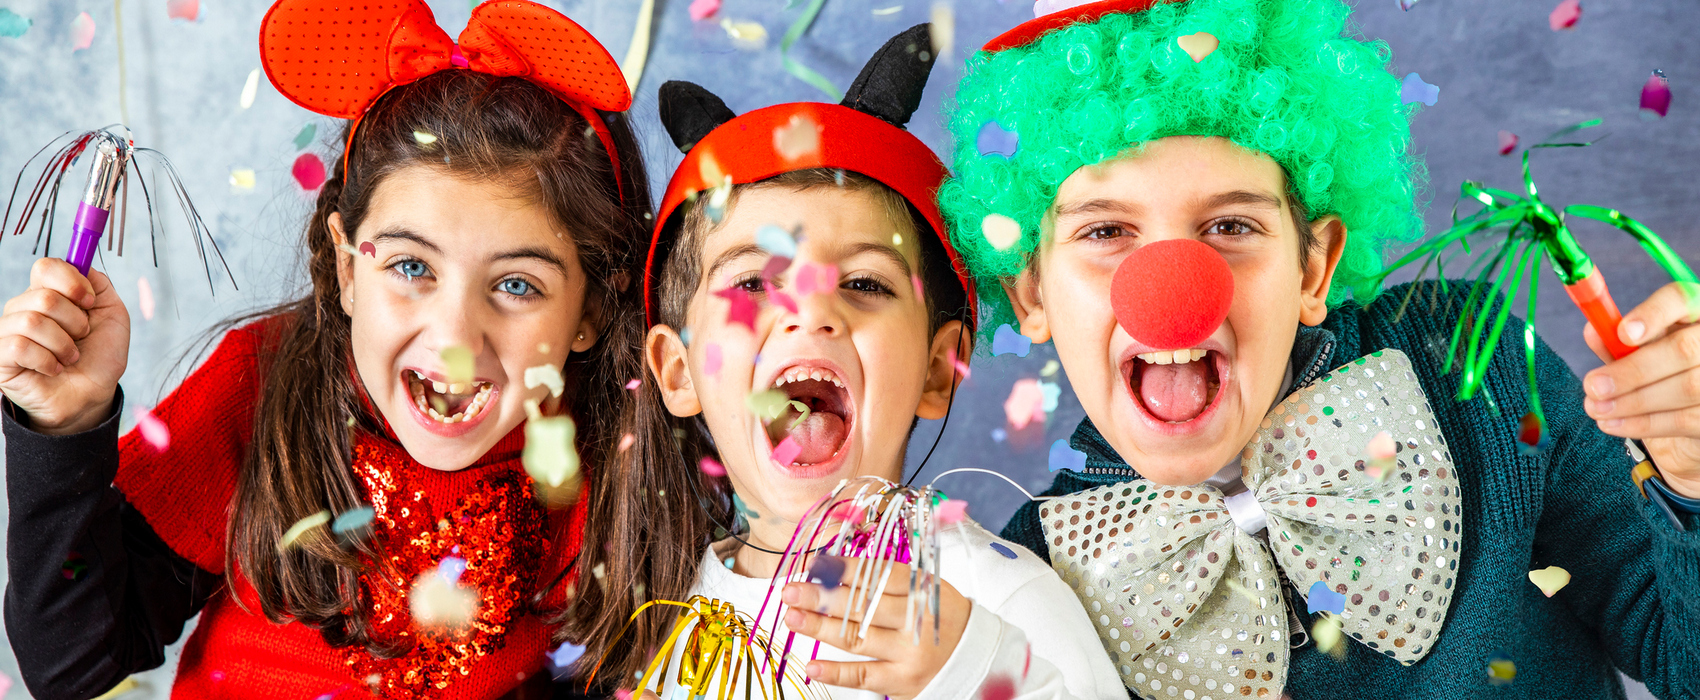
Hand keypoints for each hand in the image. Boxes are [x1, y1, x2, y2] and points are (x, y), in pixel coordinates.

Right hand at [0, 258, 128, 433]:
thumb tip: (81, 262)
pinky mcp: (0, 357)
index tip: (89, 302)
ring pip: (31, 321)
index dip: (71, 281)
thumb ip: (98, 284)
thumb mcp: (112, 315)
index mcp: (47, 295)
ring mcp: (8, 333)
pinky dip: (47, 360)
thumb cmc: (100, 357)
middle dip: (75, 321)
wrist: (93, 395)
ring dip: (63, 344)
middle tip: (81, 338)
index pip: (45, 267)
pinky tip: (53, 369)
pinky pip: (20, 346)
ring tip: (69, 357)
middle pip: (44, 296)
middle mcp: (23, 309)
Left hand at [780, 558, 970, 699]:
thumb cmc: (940, 617)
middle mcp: (916, 621)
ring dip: (820, 628)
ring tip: (792, 617)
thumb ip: (888, 578)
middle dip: (822, 597)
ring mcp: (909, 654)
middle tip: (791, 590)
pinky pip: (863, 677)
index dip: (844, 569)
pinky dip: (835, 671)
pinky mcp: (901, 682)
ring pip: (857, 639)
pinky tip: (811, 664)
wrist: (976, 659)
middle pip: (863, 606)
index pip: (879, 576)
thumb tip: (833, 568)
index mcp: (923, 590)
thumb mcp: (927, 588)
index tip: (815, 564)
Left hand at [1582, 281, 1699, 497]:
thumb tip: (1593, 330)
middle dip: (1632, 371)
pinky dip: (1644, 424)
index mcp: (1693, 311)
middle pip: (1684, 349)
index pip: (1679, 298)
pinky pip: (1685, 419)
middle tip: (1593, 386)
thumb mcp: (1638, 348)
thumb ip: (1617, 341)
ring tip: (1596, 408)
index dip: (1653, 314)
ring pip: (1686, 387)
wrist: (1684, 407)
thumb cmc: (1657, 366)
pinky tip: (1612, 424)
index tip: (1622, 333)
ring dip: (1632, 402)